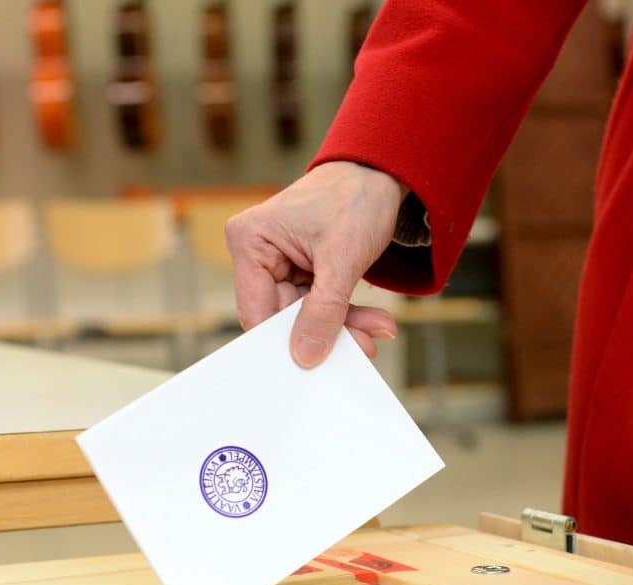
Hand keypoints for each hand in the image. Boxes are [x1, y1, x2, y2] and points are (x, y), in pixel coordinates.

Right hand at [225, 161, 403, 367]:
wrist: (381, 174)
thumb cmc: (356, 198)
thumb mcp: (342, 259)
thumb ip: (324, 311)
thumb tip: (305, 355)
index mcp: (250, 241)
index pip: (257, 310)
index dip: (283, 339)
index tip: (313, 362)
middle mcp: (257, 254)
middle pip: (283, 317)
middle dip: (326, 333)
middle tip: (363, 346)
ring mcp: (280, 265)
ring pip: (305, 316)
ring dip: (343, 326)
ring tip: (376, 331)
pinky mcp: (302, 272)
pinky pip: (319, 306)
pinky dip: (346, 316)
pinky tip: (373, 322)